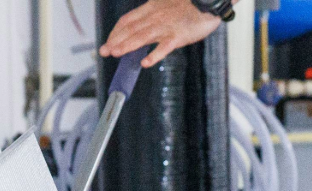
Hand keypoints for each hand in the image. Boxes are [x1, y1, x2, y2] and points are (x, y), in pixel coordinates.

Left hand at [99, 0, 222, 67]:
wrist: (207, 1)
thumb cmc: (189, 5)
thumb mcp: (165, 5)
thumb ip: (152, 15)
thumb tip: (140, 28)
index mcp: (151, 9)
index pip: (127, 20)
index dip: (115, 32)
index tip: (108, 41)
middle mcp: (155, 17)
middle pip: (131, 29)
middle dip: (115, 40)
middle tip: (104, 51)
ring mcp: (166, 26)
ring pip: (142, 36)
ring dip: (127, 45)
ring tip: (116, 54)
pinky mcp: (178, 35)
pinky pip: (164, 46)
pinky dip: (154, 55)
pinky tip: (145, 63)